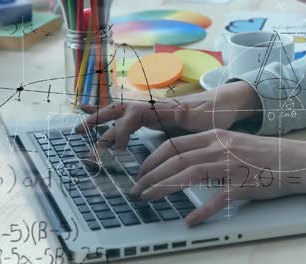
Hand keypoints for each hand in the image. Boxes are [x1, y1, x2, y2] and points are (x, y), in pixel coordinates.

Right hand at [75, 81, 260, 152]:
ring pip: (120, 114)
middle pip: (119, 110)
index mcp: (162, 107)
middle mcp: (152, 107)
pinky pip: (129, 120)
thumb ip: (189, 114)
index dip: (121, 130)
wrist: (227, 104)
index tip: (117, 150)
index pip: (132, 115)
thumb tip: (175, 113)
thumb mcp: (205, 116)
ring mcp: (152, 113)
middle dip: (98, 120)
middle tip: (78, 133)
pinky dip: (112, 121)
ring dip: (100, 121)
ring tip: (79, 131)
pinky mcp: (155, 120)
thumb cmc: (217, 112)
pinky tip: (101, 126)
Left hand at [129, 129, 305, 226]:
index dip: (153, 159)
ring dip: (165, 187)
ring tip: (149, 198)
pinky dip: (201, 211)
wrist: (292, 160)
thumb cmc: (259, 153)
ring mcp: (230, 166)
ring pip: (189, 174)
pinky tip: (189, 221)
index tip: (141, 171)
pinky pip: (217, 199)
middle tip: (137, 189)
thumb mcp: (229, 142)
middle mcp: (218, 148)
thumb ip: (205, 148)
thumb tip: (179, 161)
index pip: (174, 144)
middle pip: (176, 160)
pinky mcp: (243, 185)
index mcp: (213, 136)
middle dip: (151, 175)